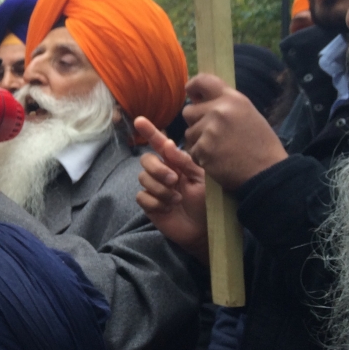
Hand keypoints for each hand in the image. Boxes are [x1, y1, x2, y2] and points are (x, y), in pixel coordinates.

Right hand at [134, 117, 209, 263]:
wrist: (206, 229)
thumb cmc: (209, 202)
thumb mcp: (202, 178)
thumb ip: (185, 161)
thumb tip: (168, 144)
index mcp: (177, 164)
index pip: (160, 144)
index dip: (150, 132)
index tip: (139, 120)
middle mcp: (163, 173)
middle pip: (146, 160)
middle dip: (157, 168)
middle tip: (174, 180)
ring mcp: (155, 188)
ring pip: (143, 178)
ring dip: (161, 189)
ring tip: (176, 199)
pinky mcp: (149, 204)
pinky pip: (142, 196)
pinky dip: (156, 203)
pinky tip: (168, 208)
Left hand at [182, 74, 287, 190]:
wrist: (266, 172)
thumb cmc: (260, 145)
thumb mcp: (248, 115)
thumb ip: (226, 106)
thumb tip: (200, 100)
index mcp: (233, 99)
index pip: (203, 81)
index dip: (193, 86)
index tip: (190, 92)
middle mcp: (219, 110)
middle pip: (188, 111)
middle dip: (195, 123)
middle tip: (212, 134)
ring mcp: (209, 130)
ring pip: (189, 133)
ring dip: (198, 142)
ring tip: (219, 149)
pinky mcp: (203, 149)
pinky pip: (191, 150)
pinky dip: (201, 157)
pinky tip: (217, 160)